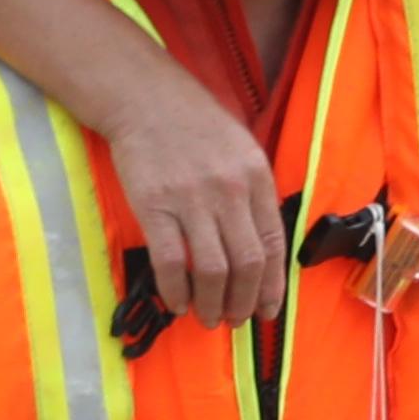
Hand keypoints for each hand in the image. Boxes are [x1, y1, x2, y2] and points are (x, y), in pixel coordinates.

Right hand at [98, 67, 288, 325]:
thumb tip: (261, 248)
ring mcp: (191, 200)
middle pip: (246, 264)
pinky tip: (177, 302)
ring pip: (212, 270)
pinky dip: (176, 290)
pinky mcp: (154, 206)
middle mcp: (229, 191)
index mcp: (257, 177)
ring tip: (209, 318)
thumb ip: (254, 194)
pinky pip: (170, 261)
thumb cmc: (196, 124)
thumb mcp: (242, 149)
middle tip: (236, 320)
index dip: (272, 285)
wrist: (146, 99)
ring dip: (212, 304)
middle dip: (244, 302)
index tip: (266, 309)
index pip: (273, 244)